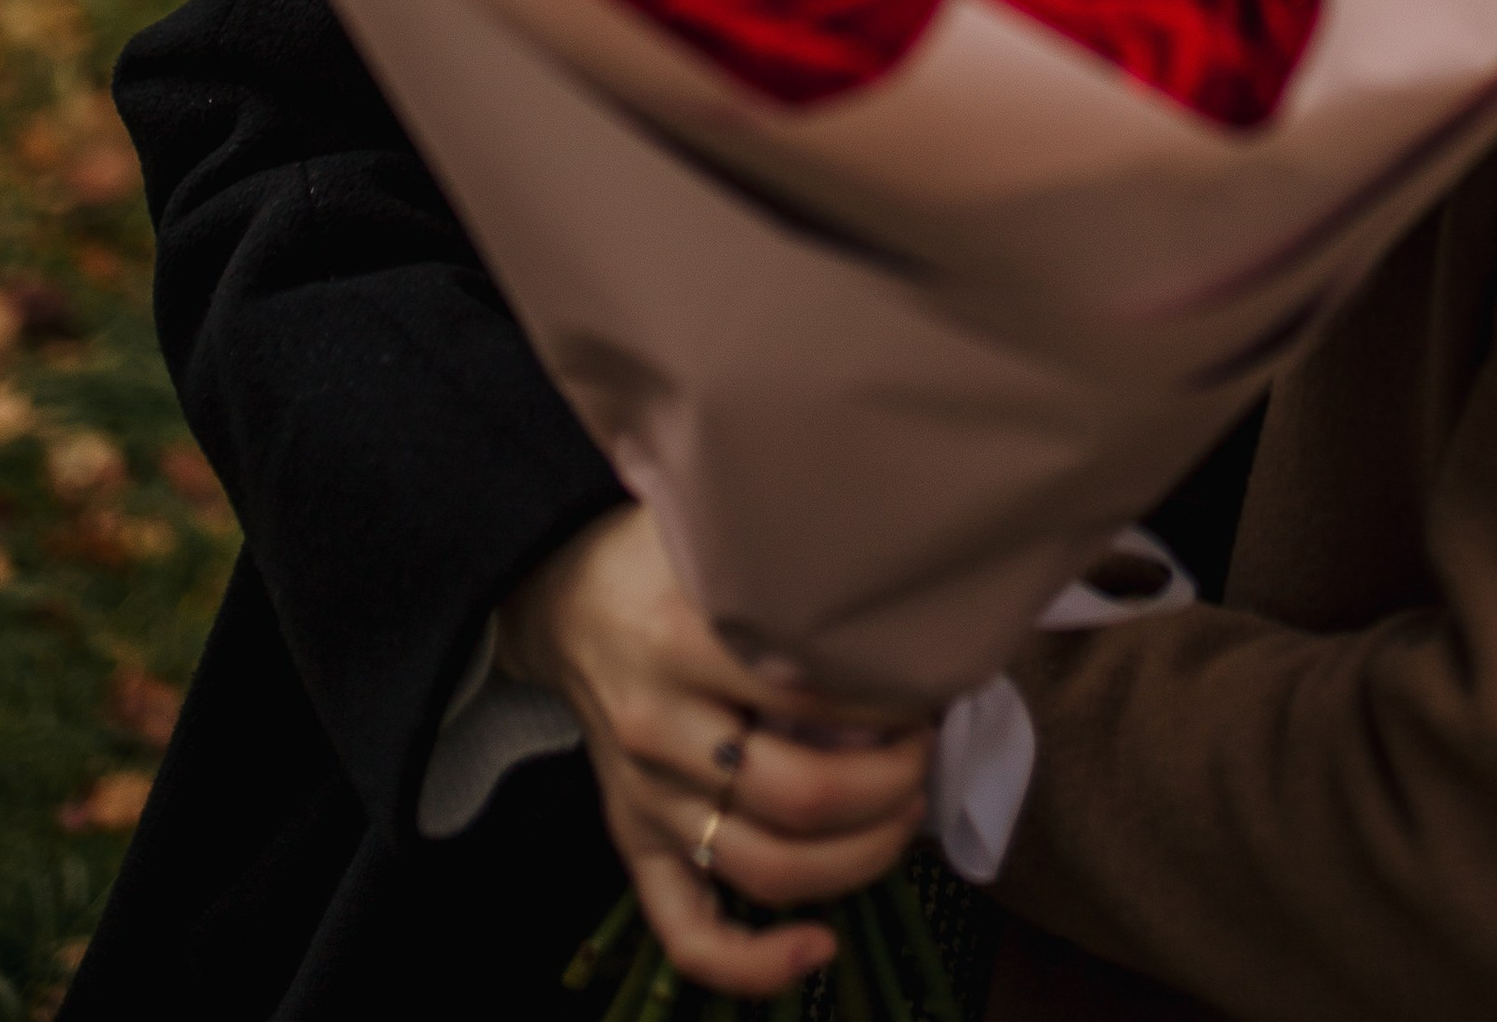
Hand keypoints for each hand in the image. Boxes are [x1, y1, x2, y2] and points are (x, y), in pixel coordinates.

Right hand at [499, 506, 936, 998]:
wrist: (566, 594)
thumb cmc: (662, 558)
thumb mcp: (720, 534)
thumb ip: (793, 568)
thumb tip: (904, 598)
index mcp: (680, 643)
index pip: (811, 699)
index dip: (890, 705)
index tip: (929, 687)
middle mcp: (658, 730)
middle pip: (799, 796)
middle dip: (890, 786)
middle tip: (926, 750)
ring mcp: (644, 799)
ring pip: (764, 867)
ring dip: (859, 858)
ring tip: (905, 814)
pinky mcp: (633, 842)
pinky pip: (687, 932)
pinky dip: (755, 963)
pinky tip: (821, 947)